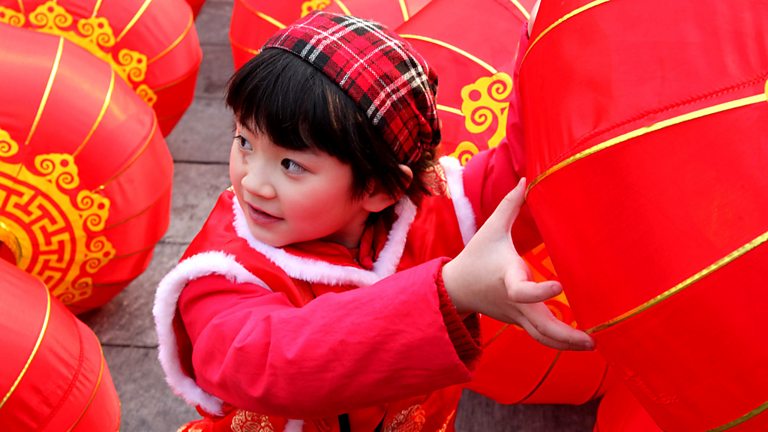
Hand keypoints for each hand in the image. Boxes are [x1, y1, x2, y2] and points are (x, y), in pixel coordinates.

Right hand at [442, 178, 593, 350]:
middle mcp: (514, 303)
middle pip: (540, 328)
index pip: (523, 292)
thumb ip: (509, 205)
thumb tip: (525, 179)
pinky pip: (539, 335)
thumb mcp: (490, 229)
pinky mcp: (519, 321)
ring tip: (591, 345)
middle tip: (592, 340)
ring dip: (565, 344)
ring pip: (541, 338)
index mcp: (508, 279)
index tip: (559, 286)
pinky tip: (579, 342)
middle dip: (566, 337)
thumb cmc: (476, 257)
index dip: (540, 292)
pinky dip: (557, 341)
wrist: (456, 288)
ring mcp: (516, 316)